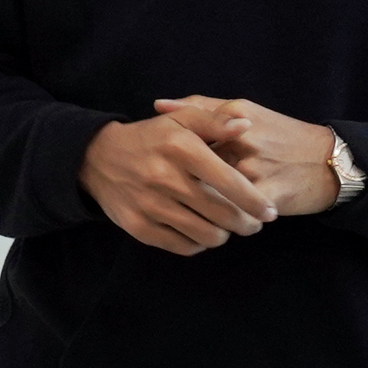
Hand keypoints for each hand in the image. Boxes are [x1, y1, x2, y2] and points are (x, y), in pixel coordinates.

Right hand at [81, 116, 273, 254]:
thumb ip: (215, 120)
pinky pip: (184, 246)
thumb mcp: (180, 120)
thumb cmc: (151, 138)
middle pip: (223, 215)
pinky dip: (198, 243)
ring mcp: (151, 206)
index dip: (256, 202)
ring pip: (207, 235)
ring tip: (225, 226)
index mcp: (181, 148)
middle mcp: (165, 178)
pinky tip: (200, 231)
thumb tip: (245, 126)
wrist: (98, 159)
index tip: (270, 213)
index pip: (230, 182)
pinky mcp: (140, 228)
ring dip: (223, 235)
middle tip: (252, 224)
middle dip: (246, 224)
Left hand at [155, 94, 341, 216]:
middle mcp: (242, 139)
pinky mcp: (266, 197)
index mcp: (233, 114)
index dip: (170, 157)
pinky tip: (228, 222)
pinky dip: (228, 221)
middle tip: (178, 191)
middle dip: (183, 183)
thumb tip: (157, 105)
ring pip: (209, 194)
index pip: (184, 135)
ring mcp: (254, 169)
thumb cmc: (282, 135)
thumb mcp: (245, 110)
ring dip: (203, 206)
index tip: (164, 166)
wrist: (331, 162)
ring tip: (202, 208)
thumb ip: (200, 107)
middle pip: (192, 168)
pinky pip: (233, 215)